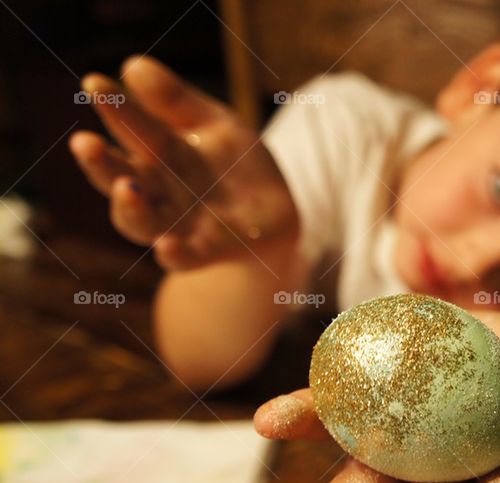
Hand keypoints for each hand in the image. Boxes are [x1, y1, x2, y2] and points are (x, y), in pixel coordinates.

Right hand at [69, 56, 296, 269]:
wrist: (273, 216)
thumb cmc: (234, 165)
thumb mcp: (215, 123)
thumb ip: (177, 101)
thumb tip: (133, 65)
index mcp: (158, 153)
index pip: (129, 129)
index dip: (113, 107)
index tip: (95, 82)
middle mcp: (159, 191)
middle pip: (120, 178)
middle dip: (100, 163)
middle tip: (84, 142)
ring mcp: (180, 223)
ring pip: (141, 222)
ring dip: (130, 208)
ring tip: (127, 188)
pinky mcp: (208, 250)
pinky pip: (186, 257)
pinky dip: (175, 254)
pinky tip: (168, 246)